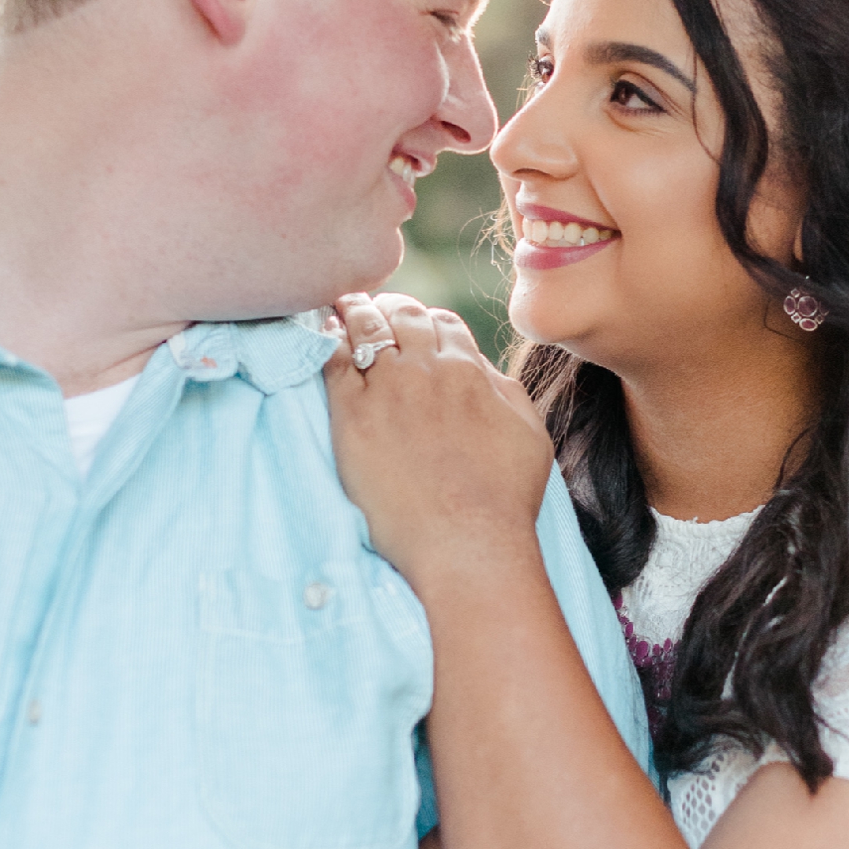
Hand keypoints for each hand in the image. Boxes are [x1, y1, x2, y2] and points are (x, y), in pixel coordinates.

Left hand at [322, 293, 551, 594]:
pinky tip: (320, 336)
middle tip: (370, 307)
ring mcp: (387, 389)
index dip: (424, 320)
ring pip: (364, 327)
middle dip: (386, 307)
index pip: (442, 322)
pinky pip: (332, 360)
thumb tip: (480, 370)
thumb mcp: (528, 432)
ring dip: (352, 312)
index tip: (411, 326)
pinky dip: (326, 340)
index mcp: (470, 369)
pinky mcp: (352, 415)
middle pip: (402, 316)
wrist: (468, 543)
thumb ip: (503, 391)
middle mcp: (427, 369)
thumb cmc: (505, 499)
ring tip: (338, 305)